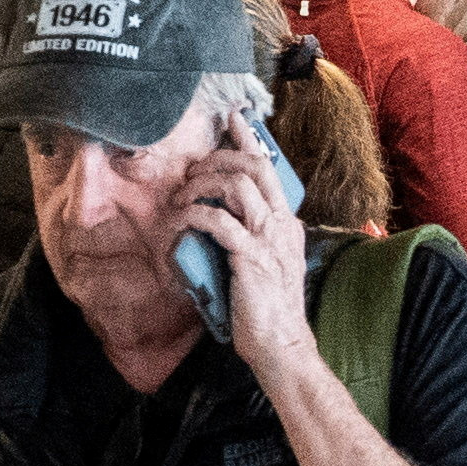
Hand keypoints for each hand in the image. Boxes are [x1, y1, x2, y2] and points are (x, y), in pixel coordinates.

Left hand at [186, 123, 311, 364]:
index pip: (269, 169)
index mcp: (285, 223)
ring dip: (202, 183)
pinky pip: (220, 221)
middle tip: (192, 168)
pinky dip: (195, 215)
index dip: (249, 141)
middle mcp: (281, 224)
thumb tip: (219, 219)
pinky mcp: (251, 257)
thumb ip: (250, 238)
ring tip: (181, 197)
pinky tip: (181, 222)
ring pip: (238, 185)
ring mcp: (268, 240)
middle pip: (255, 167)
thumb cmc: (267, 310)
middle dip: (219, 157)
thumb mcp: (263, 263)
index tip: (232, 120)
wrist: (280, 345)